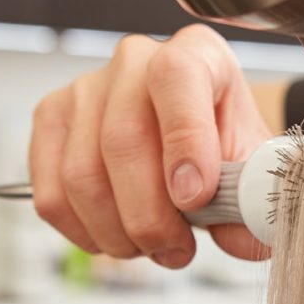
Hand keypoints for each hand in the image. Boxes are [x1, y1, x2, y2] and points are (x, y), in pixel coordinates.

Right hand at [29, 26, 275, 267]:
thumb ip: (252, 201)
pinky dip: (85, 234)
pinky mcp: (50, 124)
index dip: (184, 140)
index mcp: (196, 54)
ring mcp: (84, 90)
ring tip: (153, 248)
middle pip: (121, 141)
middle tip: (177, 250)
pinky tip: (117, 238)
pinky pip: (51, 196)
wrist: (193, 149)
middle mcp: (134, 61)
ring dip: (119, 233)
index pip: (176, 77)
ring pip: (82, 177)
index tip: (195, 198)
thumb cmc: (223, 150)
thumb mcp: (253, 170)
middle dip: (149, 216)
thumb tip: (242, 235)